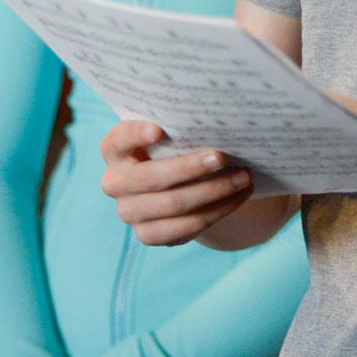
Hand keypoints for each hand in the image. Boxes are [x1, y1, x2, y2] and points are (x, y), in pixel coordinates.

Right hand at [100, 119, 251, 245]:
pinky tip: (237, 197)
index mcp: (113, 150)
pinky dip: (217, 211)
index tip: (161, 130)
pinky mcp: (148, 235)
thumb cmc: (170, 146)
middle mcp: (115, 183)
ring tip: (243, 178)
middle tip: (222, 157)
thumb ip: (177, 128)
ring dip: (214, 192)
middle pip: (151, 178)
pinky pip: (186, 227)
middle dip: (190, 167)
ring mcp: (129, 212)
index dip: (137, 135)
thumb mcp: (167, 133)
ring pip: (173, 205)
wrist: (172, 182)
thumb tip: (214, 121)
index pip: (119, 140)